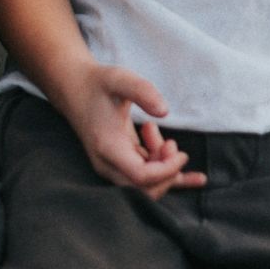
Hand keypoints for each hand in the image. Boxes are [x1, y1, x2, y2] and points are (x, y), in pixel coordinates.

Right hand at [52, 64, 205, 199]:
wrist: (74, 88)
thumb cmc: (98, 83)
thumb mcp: (120, 79)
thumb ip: (143, 91)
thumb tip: (164, 111)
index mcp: (108, 147)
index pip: (142, 176)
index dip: (166, 169)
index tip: (178, 150)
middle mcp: (107, 163)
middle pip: (145, 189)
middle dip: (167, 171)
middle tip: (171, 143)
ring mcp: (111, 166)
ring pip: (146, 185)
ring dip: (163, 167)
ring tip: (155, 132)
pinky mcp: (118, 164)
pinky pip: (145, 179)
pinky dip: (169, 176)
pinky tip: (195, 177)